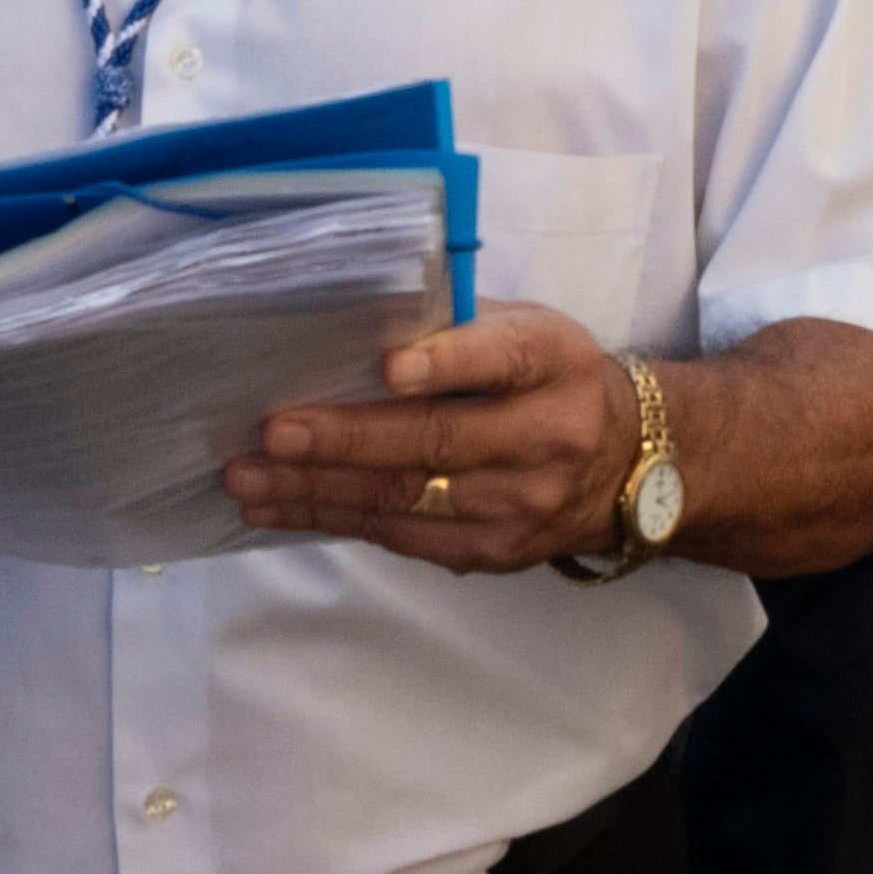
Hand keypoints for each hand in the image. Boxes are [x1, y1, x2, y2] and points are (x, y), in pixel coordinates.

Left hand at [226, 295, 635, 565]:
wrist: (623, 466)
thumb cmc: (548, 379)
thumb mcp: (528, 330)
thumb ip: (456, 324)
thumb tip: (350, 321)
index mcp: (554, 362)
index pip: (501, 359)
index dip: (445, 362)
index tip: (388, 366)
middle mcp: (546, 436)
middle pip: (436, 441)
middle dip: (344, 439)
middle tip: (273, 433)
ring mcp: (520, 504)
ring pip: (404, 498)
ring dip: (315, 489)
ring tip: (248, 477)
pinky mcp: (492, 552)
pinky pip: (401, 536)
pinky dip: (332, 518)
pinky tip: (280, 506)